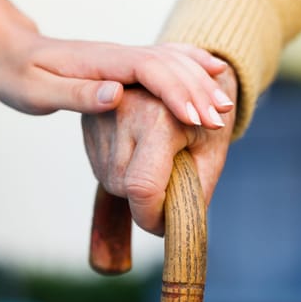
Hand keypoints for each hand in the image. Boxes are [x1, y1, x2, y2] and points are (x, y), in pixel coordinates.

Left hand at [0, 9, 234, 123]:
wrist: (9, 50)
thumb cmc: (17, 75)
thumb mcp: (36, 91)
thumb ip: (76, 95)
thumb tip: (117, 95)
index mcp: (100, 62)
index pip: (148, 70)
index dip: (175, 91)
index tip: (195, 117)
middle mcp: (117, 55)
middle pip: (167, 65)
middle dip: (196, 90)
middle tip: (221, 119)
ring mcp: (122, 57)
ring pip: (171, 61)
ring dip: (199, 80)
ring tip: (224, 104)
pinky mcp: (123, 64)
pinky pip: (164, 59)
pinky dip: (190, 63)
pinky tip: (211, 68)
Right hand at [82, 65, 236, 234]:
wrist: (186, 75)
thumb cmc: (206, 115)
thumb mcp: (212, 153)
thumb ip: (194, 192)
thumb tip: (171, 226)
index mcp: (158, 116)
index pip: (142, 186)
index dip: (152, 217)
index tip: (165, 225)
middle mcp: (121, 110)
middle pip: (124, 187)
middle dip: (148, 199)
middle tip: (171, 180)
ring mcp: (100, 114)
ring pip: (110, 180)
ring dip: (133, 185)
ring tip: (157, 158)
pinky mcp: (88, 120)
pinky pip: (101, 166)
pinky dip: (122, 171)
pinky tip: (139, 150)